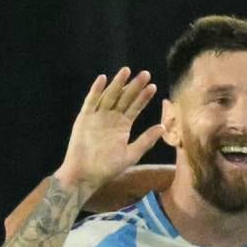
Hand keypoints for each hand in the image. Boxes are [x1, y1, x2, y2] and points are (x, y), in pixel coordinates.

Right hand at [55, 68, 162, 195]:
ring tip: (126, 71)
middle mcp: (111, 118)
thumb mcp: (132, 154)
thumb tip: (163, 127)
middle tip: (145, 74)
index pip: (135, 107)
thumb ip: (146, 140)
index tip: (154, 86)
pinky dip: (96, 90)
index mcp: (123, 126)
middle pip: (124, 98)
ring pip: (109, 96)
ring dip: (117, 84)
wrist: (87, 174)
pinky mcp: (84, 118)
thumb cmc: (108, 167)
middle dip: (134, 86)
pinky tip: (103, 79)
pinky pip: (91, 101)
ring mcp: (97, 116)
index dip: (144, 97)